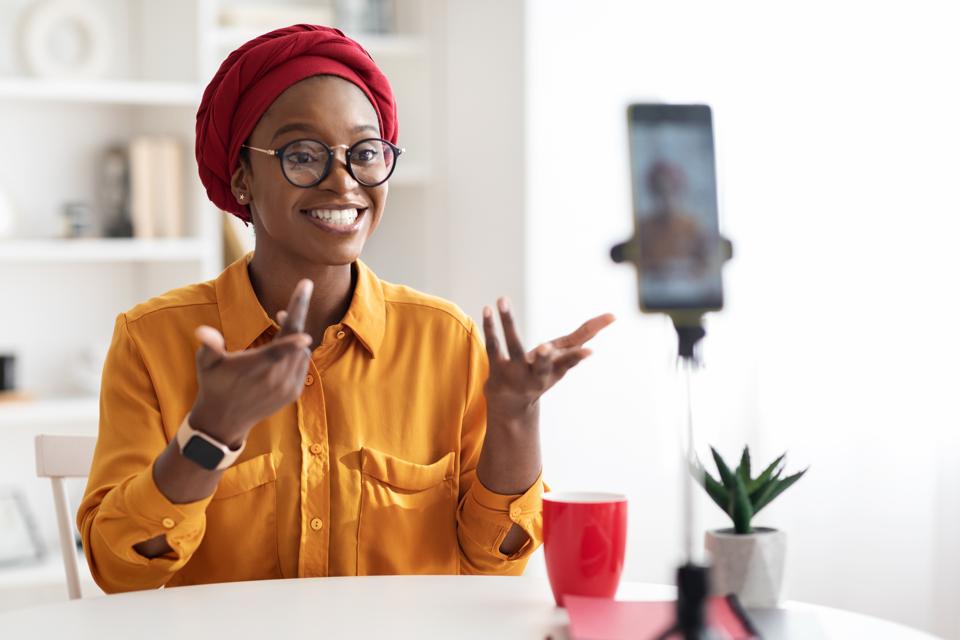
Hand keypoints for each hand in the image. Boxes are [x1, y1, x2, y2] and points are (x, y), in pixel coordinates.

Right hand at [188, 279, 313, 446]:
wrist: (224, 421)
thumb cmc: (214, 385)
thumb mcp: (206, 364)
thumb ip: (210, 345)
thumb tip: (203, 331)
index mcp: (258, 368)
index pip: (281, 345)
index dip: (294, 324)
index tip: (306, 301)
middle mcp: (276, 379)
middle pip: (297, 341)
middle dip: (298, 314)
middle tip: (302, 289)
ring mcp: (288, 387)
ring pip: (302, 352)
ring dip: (296, 333)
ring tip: (283, 319)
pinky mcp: (293, 393)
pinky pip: (302, 364)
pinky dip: (298, 351)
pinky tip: (285, 343)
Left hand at [481, 298, 614, 421]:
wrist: (511, 406)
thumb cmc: (540, 377)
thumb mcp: (561, 364)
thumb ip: (581, 340)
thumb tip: (611, 317)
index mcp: (555, 372)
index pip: (569, 363)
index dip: (578, 358)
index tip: (590, 352)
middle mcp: (536, 375)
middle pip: (542, 364)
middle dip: (545, 357)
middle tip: (545, 347)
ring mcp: (515, 373)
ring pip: (512, 345)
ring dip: (508, 322)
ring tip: (502, 299)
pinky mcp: (496, 368)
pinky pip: (493, 345)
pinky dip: (491, 327)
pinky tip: (488, 309)